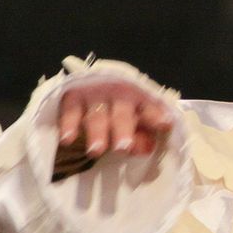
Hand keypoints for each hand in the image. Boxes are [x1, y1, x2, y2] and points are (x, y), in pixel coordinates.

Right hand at [57, 81, 174, 159]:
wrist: (92, 81)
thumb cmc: (121, 107)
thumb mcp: (136, 118)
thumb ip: (143, 136)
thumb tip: (146, 149)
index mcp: (139, 98)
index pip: (149, 107)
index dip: (156, 115)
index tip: (164, 125)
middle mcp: (118, 94)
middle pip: (121, 114)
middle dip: (123, 130)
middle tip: (123, 147)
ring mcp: (94, 95)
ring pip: (96, 115)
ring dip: (97, 132)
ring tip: (96, 151)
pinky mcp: (73, 97)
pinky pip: (70, 111)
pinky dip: (68, 124)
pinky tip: (67, 140)